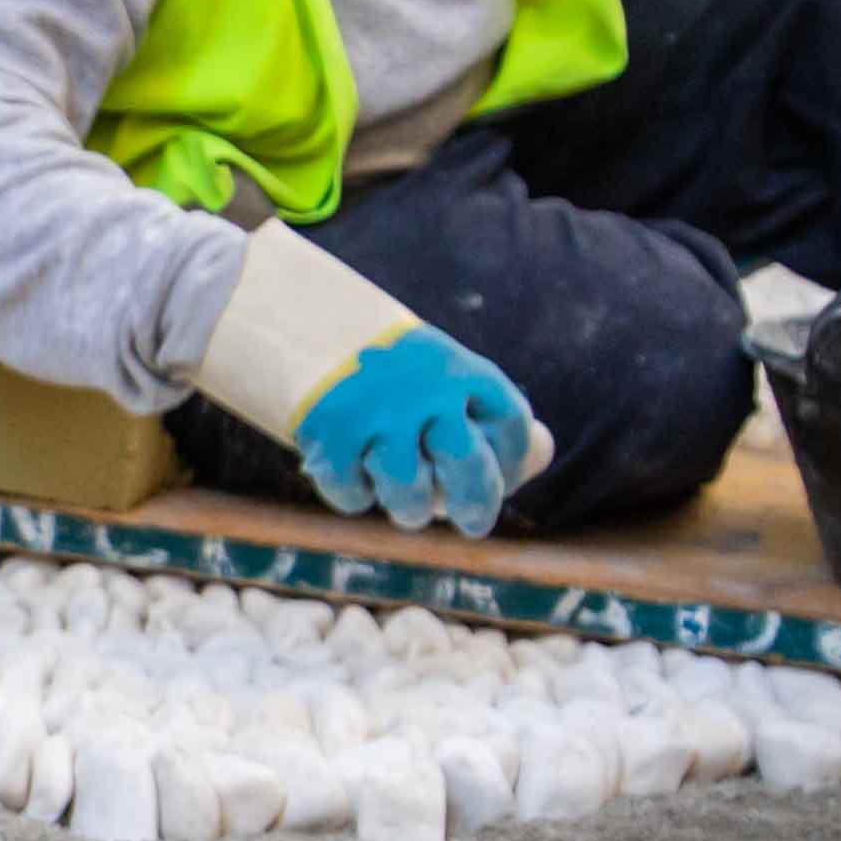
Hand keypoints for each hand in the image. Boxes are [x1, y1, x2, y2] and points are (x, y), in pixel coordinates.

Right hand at [190, 223, 540, 536]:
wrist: (301, 321)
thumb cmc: (392, 368)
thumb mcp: (445, 374)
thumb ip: (493, 414)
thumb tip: (539, 456)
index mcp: (460, 369)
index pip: (511, 429)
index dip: (510, 462)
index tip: (498, 470)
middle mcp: (424, 393)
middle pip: (470, 471)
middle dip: (475, 506)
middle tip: (471, 520)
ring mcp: (374, 418)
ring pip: (412, 499)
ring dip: (410, 508)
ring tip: (403, 495)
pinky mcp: (328, 439)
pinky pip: (353, 498)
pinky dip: (353, 494)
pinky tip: (352, 469)